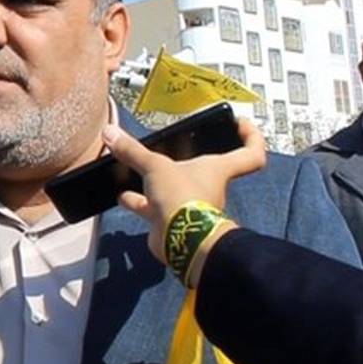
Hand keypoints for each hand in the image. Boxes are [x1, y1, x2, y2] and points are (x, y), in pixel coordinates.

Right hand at [101, 117, 265, 262]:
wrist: (180, 241)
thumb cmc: (184, 199)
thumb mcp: (155, 166)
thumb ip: (133, 151)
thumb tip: (111, 133)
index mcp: (217, 169)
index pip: (250, 153)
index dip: (251, 136)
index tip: (239, 122)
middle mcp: (207, 186)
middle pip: (205, 169)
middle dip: (188, 159)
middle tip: (175, 147)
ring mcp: (189, 205)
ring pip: (175, 188)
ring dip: (157, 181)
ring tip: (137, 171)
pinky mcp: (171, 220)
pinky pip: (154, 207)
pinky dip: (139, 201)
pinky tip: (124, 195)